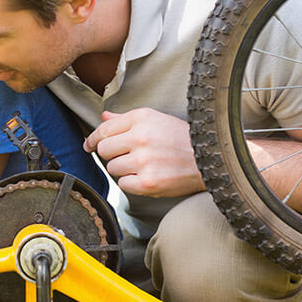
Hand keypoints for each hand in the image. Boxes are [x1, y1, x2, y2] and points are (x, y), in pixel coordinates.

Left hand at [83, 109, 204, 197]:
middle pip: (104, 150)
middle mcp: (141, 137)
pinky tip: (147, 176)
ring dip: (123, 169)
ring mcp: (144, 161)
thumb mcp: (155, 119)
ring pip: (112, 168)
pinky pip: (123, 185)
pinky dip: (132, 183)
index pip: (103, 130)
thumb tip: (104, 117)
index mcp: (140, 118)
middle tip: (127, 155)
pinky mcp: (148, 182)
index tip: (89, 145)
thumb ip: (126, 120)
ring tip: (142, 165)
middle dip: (111, 154)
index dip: (93, 139)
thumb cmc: (182, 138)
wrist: (212, 158)